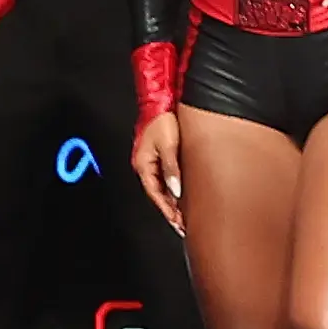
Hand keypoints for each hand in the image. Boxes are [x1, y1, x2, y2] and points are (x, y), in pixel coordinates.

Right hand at [132, 111, 184, 235]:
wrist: (161, 102)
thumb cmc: (162, 119)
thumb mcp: (168, 144)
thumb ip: (171, 168)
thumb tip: (176, 190)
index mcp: (143, 164)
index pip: (155, 194)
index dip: (167, 210)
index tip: (178, 223)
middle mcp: (146, 165)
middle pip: (158, 194)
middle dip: (170, 211)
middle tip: (183, 226)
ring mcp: (152, 161)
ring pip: (163, 188)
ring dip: (173, 202)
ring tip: (184, 217)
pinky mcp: (160, 155)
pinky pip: (166, 179)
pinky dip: (174, 190)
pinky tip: (183, 196)